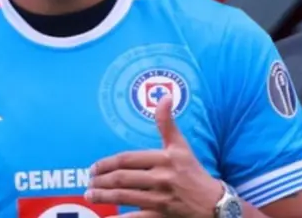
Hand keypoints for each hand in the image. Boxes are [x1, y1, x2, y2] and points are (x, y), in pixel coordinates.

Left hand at [87, 94, 224, 217]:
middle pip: (122, 178)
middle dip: (101, 180)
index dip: (107, 163)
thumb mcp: (181, 146)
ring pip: (124, 197)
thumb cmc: (192, 172)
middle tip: (89, 182)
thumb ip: (167, 123)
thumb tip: (165, 96)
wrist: (212, 203)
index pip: (128, 159)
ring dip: (103, 196)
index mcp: (165, 159)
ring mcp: (160, 199)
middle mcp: (162, 178)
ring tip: (91, 195)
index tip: (94, 167)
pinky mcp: (160, 216)